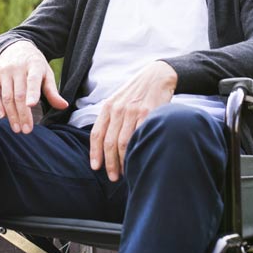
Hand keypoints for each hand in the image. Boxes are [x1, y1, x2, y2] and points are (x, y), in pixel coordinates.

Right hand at [0, 41, 68, 133]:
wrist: (18, 48)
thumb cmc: (35, 66)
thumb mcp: (47, 74)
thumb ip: (53, 91)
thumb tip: (63, 106)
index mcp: (34, 65)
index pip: (32, 80)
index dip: (32, 93)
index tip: (31, 106)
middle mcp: (17, 67)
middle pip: (19, 94)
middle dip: (22, 114)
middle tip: (26, 130)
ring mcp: (4, 70)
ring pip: (6, 96)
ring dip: (11, 114)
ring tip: (16, 128)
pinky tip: (2, 116)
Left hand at [89, 61, 176, 181]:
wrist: (157, 76)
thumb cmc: (137, 92)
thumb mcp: (119, 100)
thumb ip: (111, 118)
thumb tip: (103, 142)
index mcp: (108, 107)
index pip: (97, 134)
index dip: (95, 153)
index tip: (95, 167)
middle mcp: (118, 109)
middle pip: (110, 142)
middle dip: (109, 163)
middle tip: (112, 177)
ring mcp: (133, 112)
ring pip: (124, 143)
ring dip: (123, 162)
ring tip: (124, 173)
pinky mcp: (149, 114)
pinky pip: (139, 137)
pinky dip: (137, 151)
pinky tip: (137, 159)